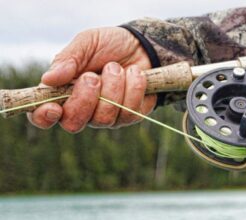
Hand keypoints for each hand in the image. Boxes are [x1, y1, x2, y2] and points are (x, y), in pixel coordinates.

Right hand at [28, 27, 156, 131]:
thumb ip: (68, 59)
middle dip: (84, 99)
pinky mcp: (130, 116)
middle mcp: (83, 110)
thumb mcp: (87, 43)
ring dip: (112, 88)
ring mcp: (107, 116)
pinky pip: (130, 113)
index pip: (44, 117)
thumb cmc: (108, 45)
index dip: (44, 117)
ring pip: (104, 119)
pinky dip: (133, 87)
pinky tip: (134, 73)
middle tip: (93, 76)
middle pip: (73, 123)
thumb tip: (47, 79)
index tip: (53, 107)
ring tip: (116, 67)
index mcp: (62, 93)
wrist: (142, 45)